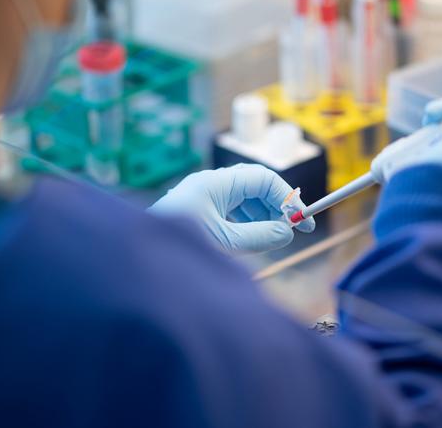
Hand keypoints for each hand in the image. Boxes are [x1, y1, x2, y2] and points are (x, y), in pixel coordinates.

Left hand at [149, 164, 314, 252]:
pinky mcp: (197, 212)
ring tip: (274, 238)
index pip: (262, 179)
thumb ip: (259, 236)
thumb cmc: (177, 247)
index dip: (287, 197)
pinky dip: (246, 223)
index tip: (303, 221)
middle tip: (295, 229)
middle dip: (277, 205)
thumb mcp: (224, 243)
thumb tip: (286, 231)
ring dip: (263, 216)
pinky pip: (230, 211)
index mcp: (214, 183)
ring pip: (243, 199)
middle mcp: (209, 185)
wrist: (138, 262)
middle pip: (254, 185)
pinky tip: (252, 240)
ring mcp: (202, 197)